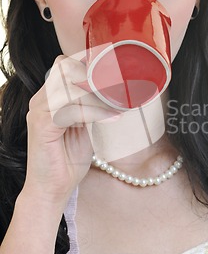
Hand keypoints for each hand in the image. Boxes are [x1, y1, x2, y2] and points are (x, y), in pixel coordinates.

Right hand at [23, 52, 119, 207]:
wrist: (53, 189)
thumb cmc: (68, 159)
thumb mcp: (85, 126)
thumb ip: (92, 106)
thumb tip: (116, 92)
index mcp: (50, 97)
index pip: (66, 65)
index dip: (90, 64)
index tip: (117, 71)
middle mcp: (41, 99)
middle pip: (65, 68)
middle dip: (95, 75)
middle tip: (121, 87)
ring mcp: (39, 111)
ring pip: (70, 86)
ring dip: (99, 94)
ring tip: (120, 104)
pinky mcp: (42, 126)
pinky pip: (72, 109)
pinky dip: (95, 111)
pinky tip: (112, 117)